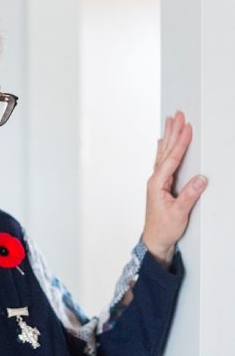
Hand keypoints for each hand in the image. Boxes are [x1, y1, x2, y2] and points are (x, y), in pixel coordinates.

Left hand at [142, 111, 207, 265]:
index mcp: (157, 183)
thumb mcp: (180, 213)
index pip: (171, 158)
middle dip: (173, 132)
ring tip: (170, 121)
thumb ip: (190, 195)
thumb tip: (200, 178)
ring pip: (164, 153)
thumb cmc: (164, 228)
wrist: (155, 240)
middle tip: (177, 115)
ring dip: (169, 137)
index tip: (187, 127)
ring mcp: (157, 182)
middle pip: (165, 151)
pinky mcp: (161, 185)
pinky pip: (164, 161)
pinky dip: (166, 149)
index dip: (181, 142)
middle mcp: (155, 180)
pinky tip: (164, 142)